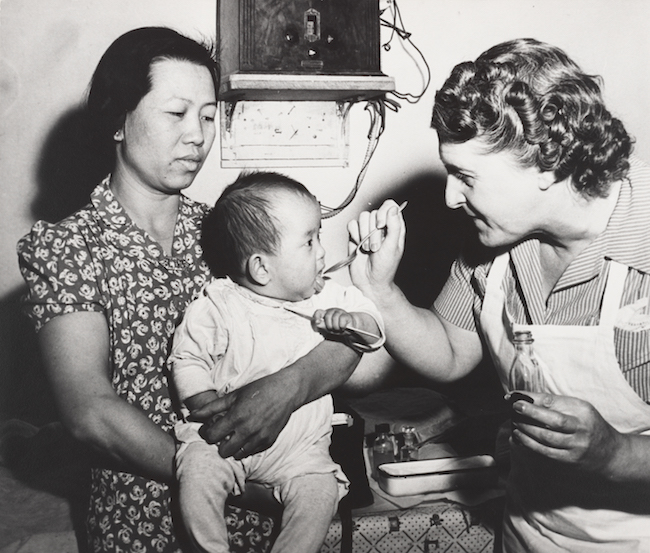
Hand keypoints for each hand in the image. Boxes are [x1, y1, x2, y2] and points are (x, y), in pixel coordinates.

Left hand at [189, 372, 296, 459]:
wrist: (286, 391)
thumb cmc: (259, 389)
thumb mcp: (234, 395)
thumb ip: (211, 407)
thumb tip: (191, 415)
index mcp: (236, 417)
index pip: (211, 437)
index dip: (207, 433)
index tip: (209, 428)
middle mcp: (247, 430)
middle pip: (223, 451)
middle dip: (219, 443)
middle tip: (222, 433)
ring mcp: (259, 438)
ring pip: (237, 455)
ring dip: (233, 447)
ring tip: (236, 434)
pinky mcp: (269, 442)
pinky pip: (251, 452)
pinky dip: (246, 446)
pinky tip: (248, 434)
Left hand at [312, 308, 353, 335]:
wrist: (350, 329)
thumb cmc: (338, 328)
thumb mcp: (328, 329)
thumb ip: (322, 326)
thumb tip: (317, 323)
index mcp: (325, 314)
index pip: (319, 312)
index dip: (317, 316)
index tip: (317, 322)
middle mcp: (332, 311)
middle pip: (327, 316)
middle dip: (329, 326)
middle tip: (333, 330)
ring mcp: (339, 312)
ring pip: (335, 318)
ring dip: (336, 327)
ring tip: (338, 330)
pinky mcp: (346, 315)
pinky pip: (342, 320)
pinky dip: (341, 326)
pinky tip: (343, 328)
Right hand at [348, 200, 405, 293]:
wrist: (370, 282)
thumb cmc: (385, 268)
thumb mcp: (393, 247)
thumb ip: (395, 227)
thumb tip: (393, 209)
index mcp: (394, 227)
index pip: (389, 206)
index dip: (383, 213)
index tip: (381, 226)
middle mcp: (381, 227)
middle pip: (374, 213)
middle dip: (373, 232)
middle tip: (376, 247)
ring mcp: (367, 230)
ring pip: (362, 218)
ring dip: (363, 234)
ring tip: (368, 248)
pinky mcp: (355, 235)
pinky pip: (351, 225)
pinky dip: (354, 235)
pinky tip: (358, 245)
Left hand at [509, 391, 623, 475]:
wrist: (611, 455)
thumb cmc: (589, 426)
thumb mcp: (578, 409)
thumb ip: (555, 403)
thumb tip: (525, 397)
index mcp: (583, 411)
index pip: (553, 401)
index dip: (531, 399)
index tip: (515, 396)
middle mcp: (581, 429)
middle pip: (552, 420)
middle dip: (529, 413)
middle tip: (514, 408)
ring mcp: (576, 447)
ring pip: (546, 438)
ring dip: (526, 430)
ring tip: (515, 424)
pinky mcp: (570, 460)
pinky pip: (546, 452)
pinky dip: (530, 444)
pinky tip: (520, 438)